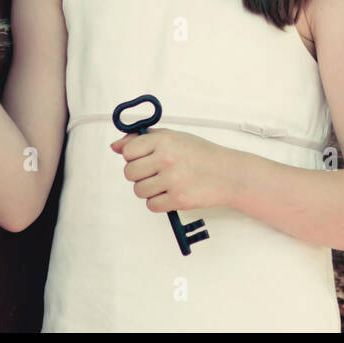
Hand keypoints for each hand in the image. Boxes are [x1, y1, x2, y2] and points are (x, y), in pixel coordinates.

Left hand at [112, 130, 236, 212]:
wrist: (227, 173)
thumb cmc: (200, 154)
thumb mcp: (173, 137)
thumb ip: (143, 139)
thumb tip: (115, 146)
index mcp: (164, 140)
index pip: (128, 151)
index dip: (133, 156)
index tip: (144, 157)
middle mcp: (167, 158)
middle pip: (130, 173)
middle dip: (139, 175)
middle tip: (155, 172)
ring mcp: (173, 180)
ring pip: (139, 190)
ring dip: (148, 189)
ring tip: (165, 183)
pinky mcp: (178, 199)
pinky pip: (151, 205)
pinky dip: (158, 202)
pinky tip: (171, 193)